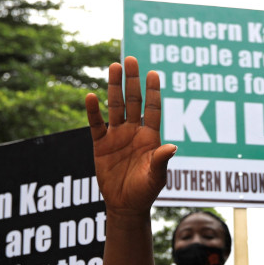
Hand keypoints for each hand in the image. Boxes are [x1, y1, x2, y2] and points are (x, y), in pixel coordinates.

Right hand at [84, 56, 176, 217]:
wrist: (125, 205)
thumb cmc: (145, 191)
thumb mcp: (156, 177)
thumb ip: (161, 161)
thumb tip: (172, 147)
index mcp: (150, 137)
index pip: (152, 109)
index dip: (153, 92)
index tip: (153, 73)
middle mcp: (134, 132)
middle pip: (133, 101)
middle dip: (132, 81)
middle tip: (130, 59)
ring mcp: (116, 136)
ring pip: (115, 106)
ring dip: (114, 87)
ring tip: (114, 66)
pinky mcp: (100, 144)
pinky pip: (96, 124)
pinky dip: (93, 111)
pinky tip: (91, 96)